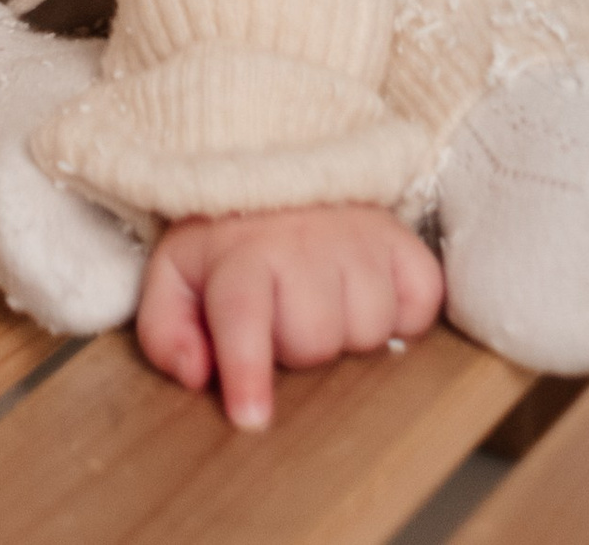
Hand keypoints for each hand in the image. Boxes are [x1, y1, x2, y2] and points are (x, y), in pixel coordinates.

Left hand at [136, 203, 443, 431]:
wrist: (283, 169)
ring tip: (323, 300)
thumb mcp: (177, 276)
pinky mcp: (405, 241)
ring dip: (347, 331)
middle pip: (316, 338)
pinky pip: (421, 303)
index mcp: (241, 252)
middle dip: (297, 346)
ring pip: (370, 328)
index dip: (247, 369)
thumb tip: (195, 375)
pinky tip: (367, 292)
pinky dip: (403, 312)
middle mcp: (303, 239)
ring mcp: (360, 237)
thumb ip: (166, 331)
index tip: (251, 419)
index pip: (243, 312)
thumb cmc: (231, 241)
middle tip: (283, 316)